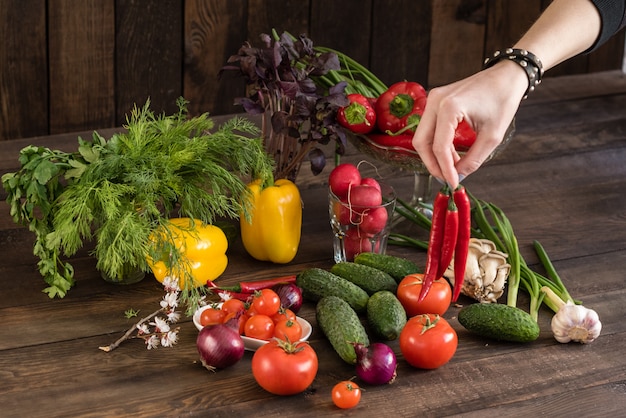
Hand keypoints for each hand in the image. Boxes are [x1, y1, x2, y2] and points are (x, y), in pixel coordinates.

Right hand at [412, 61, 526, 188]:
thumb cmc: (502, 100)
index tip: (453, 183)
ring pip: (422, 137)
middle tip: (447, 178)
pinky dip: (437, 144)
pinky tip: (451, 154)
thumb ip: (473, 159)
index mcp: (449, 107)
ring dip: (434, 155)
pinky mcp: (435, 101)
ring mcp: (433, 99)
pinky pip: (429, 128)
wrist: (505, 77)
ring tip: (452, 167)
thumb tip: (459, 176)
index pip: (439, 147)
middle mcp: (435, 101)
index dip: (445, 169)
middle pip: (421, 142)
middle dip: (432, 164)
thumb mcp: (492, 136)